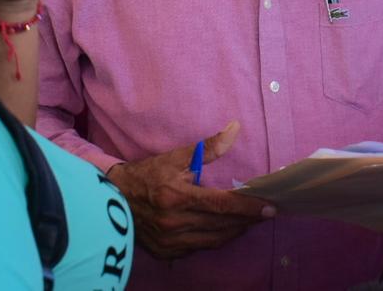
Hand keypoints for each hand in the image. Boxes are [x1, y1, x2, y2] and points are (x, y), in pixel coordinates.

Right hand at [107, 121, 275, 259]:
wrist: (113, 199)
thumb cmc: (146, 174)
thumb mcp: (175, 157)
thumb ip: (208, 148)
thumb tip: (235, 129)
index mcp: (178, 197)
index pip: (222, 206)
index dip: (248, 208)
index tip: (269, 207)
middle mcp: (175, 223)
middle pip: (222, 226)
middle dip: (247, 220)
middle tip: (265, 213)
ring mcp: (170, 242)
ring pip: (214, 241)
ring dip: (234, 232)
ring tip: (249, 222)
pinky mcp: (167, 253)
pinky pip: (199, 248)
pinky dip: (215, 239)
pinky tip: (224, 230)